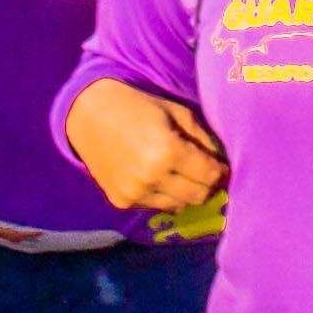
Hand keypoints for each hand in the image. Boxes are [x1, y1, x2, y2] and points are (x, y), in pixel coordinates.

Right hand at [64, 78, 230, 215]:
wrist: (89, 114)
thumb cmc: (138, 107)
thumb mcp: (177, 113)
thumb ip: (203, 139)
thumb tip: (223, 162)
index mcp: (168, 151)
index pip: (210, 175)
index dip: (220, 171)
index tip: (220, 166)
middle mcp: (152, 177)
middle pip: (198, 196)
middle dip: (207, 185)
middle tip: (205, 172)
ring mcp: (135, 193)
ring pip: (179, 205)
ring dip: (185, 192)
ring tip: (181, 174)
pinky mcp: (121, 201)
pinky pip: (156, 206)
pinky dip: (163, 195)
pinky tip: (157, 177)